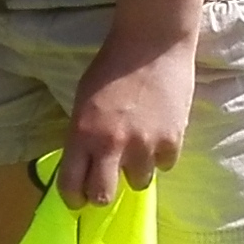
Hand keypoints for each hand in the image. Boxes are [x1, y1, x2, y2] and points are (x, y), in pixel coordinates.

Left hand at [59, 30, 196, 205]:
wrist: (152, 44)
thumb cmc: (112, 66)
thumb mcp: (83, 101)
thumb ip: (82, 135)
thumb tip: (83, 164)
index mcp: (82, 134)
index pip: (71, 185)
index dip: (73, 198)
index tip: (78, 199)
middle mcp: (111, 145)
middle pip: (103, 197)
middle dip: (102, 194)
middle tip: (107, 183)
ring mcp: (144, 145)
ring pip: (139, 182)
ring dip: (136, 170)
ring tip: (138, 147)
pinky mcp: (172, 140)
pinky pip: (165, 165)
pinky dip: (161, 156)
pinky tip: (158, 135)